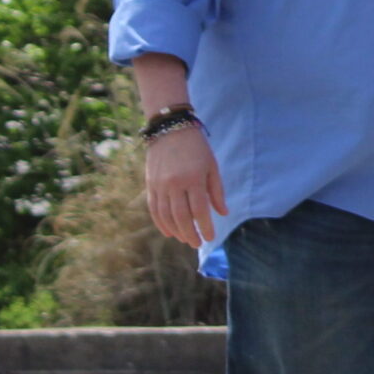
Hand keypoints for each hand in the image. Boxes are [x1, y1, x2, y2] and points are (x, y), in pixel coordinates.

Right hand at [143, 124, 228, 245]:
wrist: (170, 129)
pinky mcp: (150, 184)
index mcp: (193, 178)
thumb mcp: (212, 166)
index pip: (199, 210)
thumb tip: (223, 213)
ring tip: (185, 239)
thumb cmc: (197, 148)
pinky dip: (161, 223)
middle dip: (190, 233)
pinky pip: (154, 209)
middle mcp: (175, 184)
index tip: (210, 237)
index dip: (205, 226)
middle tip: (197, 243)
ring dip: (176, 231)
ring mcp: (160, 185)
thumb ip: (216, 191)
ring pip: (166, 215)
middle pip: (181, 217)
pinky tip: (169, 232)